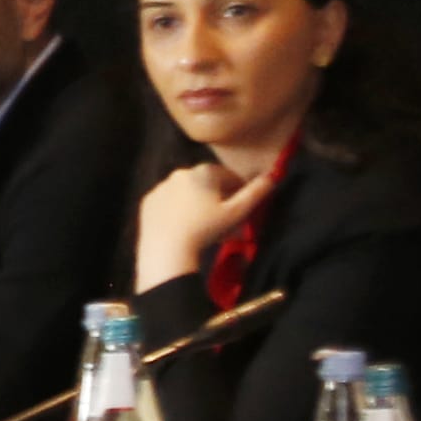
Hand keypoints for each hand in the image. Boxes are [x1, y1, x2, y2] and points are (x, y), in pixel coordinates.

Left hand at [133, 157, 282, 293]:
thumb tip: (273, 176)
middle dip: (218, 199)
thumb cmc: (206, 229)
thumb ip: (255, 193)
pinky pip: (169, 203)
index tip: (243, 206)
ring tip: (207, 228)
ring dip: (199, 205)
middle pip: (206, 184)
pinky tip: (185, 228)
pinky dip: (178, 211)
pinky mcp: (148, 201)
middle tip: (226, 221)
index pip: (227, 176)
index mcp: (203, 172)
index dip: (238, 190)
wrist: (167, 248)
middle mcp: (180, 173)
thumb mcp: (236, 213)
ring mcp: (161, 186)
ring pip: (187, 194)